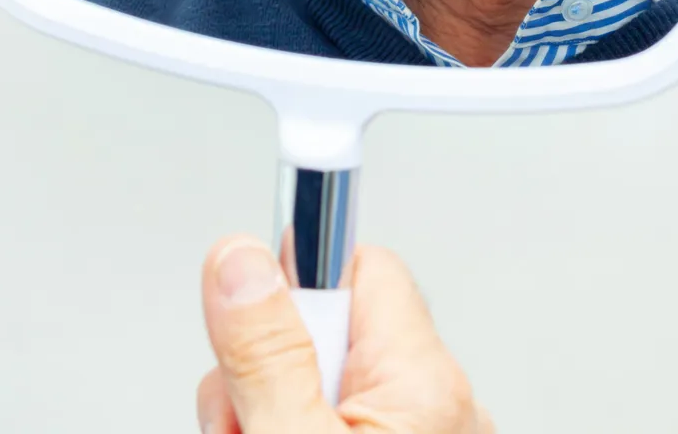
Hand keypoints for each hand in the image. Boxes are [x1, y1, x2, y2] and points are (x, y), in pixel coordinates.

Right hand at [196, 235, 492, 433]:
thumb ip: (265, 354)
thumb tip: (241, 260)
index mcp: (425, 383)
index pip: (358, 265)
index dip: (291, 284)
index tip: (238, 298)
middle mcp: (439, 406)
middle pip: (327, 329)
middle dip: (266, 364)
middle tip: (242, 419)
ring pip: (319, 380)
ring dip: (271, 405)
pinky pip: (335, 417)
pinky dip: (295, 425)